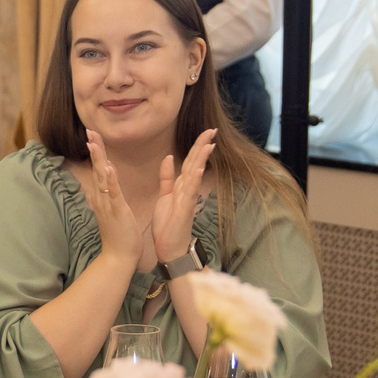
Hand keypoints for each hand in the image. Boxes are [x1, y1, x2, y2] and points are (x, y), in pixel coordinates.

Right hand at [84, 131, 145, 269]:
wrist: (119, 257)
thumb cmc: (120, 235)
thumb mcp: (115, 209)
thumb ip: (110, 192)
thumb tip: (107, 178)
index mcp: (104, 196)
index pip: (99, 169)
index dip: (96, 151)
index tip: (93, 135)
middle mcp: (102, 198)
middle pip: (97, 168)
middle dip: (94, 149)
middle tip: (89, 130)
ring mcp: (108, 204)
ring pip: (102, 177)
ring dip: (99, 159)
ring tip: (94, 143)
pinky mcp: (117, 212)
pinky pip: (113, 194)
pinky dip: (111, 180)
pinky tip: (109, 168)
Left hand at [149, 131, 217, 267]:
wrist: (170, 248)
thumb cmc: (168, 224)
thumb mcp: (165, 196)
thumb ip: (167, 177)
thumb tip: (169, 157)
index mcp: (181, 185)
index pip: (190, 160)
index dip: (197, 145)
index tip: (206, 130)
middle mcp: (187, 190)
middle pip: (196, 163)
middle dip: (203, 146)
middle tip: (213, 129)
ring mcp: (187, 199)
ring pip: (195, 175)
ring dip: (201, 160)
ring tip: (209, 144)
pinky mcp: (184, 210)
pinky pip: (189, 193)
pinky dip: (193, 180)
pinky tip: (197, 169)